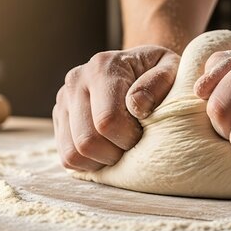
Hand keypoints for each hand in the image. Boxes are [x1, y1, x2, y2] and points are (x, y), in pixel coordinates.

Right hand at [54, 46, 179, 170]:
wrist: (139, 67)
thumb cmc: (158, 72)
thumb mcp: (171, 68)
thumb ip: (158, 82)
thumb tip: (136, 105)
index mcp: (103, 67)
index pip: (107, 120)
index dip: (129, 138)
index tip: (143, 133)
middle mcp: (76, 80)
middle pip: (86, 141)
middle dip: (115, 153)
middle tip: (133, 144)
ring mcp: (63, 100)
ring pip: (73, 153)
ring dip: (101, 160)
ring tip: (120, 147)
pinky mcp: (59, 117)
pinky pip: (66, 157)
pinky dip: (88, 163)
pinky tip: (107, 150)